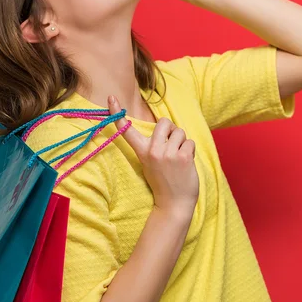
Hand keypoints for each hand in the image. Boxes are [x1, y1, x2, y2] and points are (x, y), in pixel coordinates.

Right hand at [108, 95, 198, 214]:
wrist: (174, 203)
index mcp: (142, 151)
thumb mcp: (149, 162)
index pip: (127, 130)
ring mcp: (168, 153)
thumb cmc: (163, 181)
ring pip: (180, 132)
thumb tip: (164, 125)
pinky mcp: (183, 157)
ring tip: (178, 158)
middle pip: (164, 122)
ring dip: (182, 142)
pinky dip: (191, 151)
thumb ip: (153, 145)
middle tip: (171, 145)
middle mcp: (153, 150)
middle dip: (171, 131)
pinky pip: (190, 142)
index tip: (111, 98)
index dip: (118, 113)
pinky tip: (186, 163)